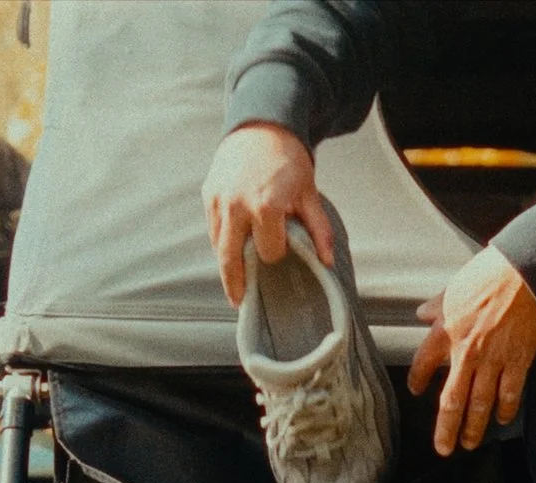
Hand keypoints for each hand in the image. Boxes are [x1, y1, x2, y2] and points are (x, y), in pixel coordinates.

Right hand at [202, 122, 333, 305]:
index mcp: (265, 206)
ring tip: (234, 283)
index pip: (268, 251)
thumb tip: (327, 262)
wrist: (262, 127)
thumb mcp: (310, 194)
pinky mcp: (208, 194)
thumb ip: (319, 230)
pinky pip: (212, 229)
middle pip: (231, 259)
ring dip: (226, 265)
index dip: (276, 255)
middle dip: (236, 283)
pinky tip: (229, 253)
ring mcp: (218, 200)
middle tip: (239, 302)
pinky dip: (220, 243)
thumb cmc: (289, 161)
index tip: (281, 253)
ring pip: (218, 245)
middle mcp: (236, 206)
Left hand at [408, 246, 535, 454]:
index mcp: (445, 331)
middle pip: (452, 399)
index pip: (423, 364)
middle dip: (446, 428)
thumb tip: (422, 313)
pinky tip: (502, 420)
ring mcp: (493, 360)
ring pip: (480, 403)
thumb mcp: (453, 287)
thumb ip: (437, 306)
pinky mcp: (518, 361)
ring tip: (470, 444)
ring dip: (474, 427)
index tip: (415, 391)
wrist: (525, 274)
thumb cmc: (489, 275)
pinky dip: (506, 409)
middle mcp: (465, 351)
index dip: (417, 380)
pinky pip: (510, 393)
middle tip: (443, 448)